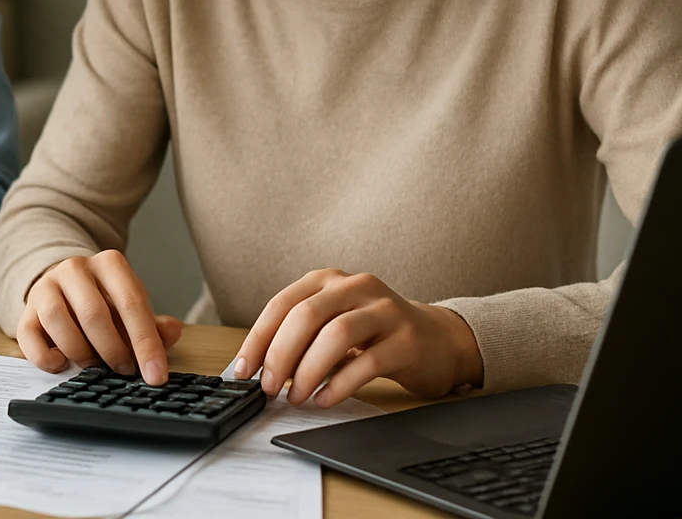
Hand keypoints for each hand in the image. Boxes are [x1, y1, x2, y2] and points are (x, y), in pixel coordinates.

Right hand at [18, 249, 183, 384]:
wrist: (65, 288)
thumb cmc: (105, 302)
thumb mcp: (131, 307)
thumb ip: (152, 323)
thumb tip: (173, 332)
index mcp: (109, 264)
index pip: (131, 302)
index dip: (146, 342)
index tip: (156, 375)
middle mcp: (74, 269)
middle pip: (93, 313)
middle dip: (113, 350)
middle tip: (124, 371)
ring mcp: (46, 287)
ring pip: (58, 320)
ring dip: (81, 352)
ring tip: (94, 367)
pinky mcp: (26, 310)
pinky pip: (28, 335)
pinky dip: (44, 356)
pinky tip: (60, 364)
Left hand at [233, 269, 482, 406]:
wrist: (438, 339)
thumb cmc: (375, 333)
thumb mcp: (334, 323)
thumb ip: (301, 337)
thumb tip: (259, 368)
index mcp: (329, 280)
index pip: (282, 304)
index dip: (258, 338)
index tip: (243, 370)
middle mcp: (356, 287)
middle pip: (306, 316)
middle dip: (280, 355)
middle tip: (269, 387)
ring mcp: (384, 311)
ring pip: (336, 335)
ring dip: (308, 371)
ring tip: (297, 397)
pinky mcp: (406, 341)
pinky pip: (367, 363)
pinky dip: (339, 385)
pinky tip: (325, 400)